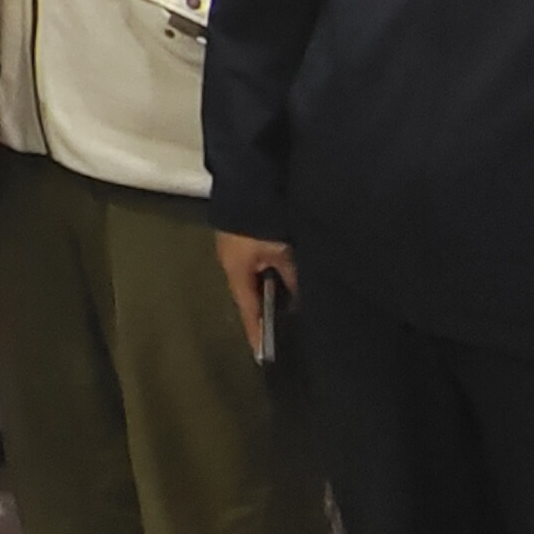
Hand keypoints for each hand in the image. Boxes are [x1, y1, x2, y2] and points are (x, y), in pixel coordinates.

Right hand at [216, 232, 296, 361]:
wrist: (249, 177)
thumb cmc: (262, 219)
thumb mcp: (281, 252)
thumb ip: (291, 278)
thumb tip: (300, 299)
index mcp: (235, 269)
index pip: (247, 310)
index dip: (256, 332)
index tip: (263, 356)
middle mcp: (233, 260)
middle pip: (252, 293)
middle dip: (269, 308)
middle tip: (288, 326)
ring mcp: (238, 246)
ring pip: (258, 276)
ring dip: (274, 286)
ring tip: (295, 299)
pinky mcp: (248, 233)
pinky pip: (262, 260)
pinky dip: (275, 269)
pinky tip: (289, 272)